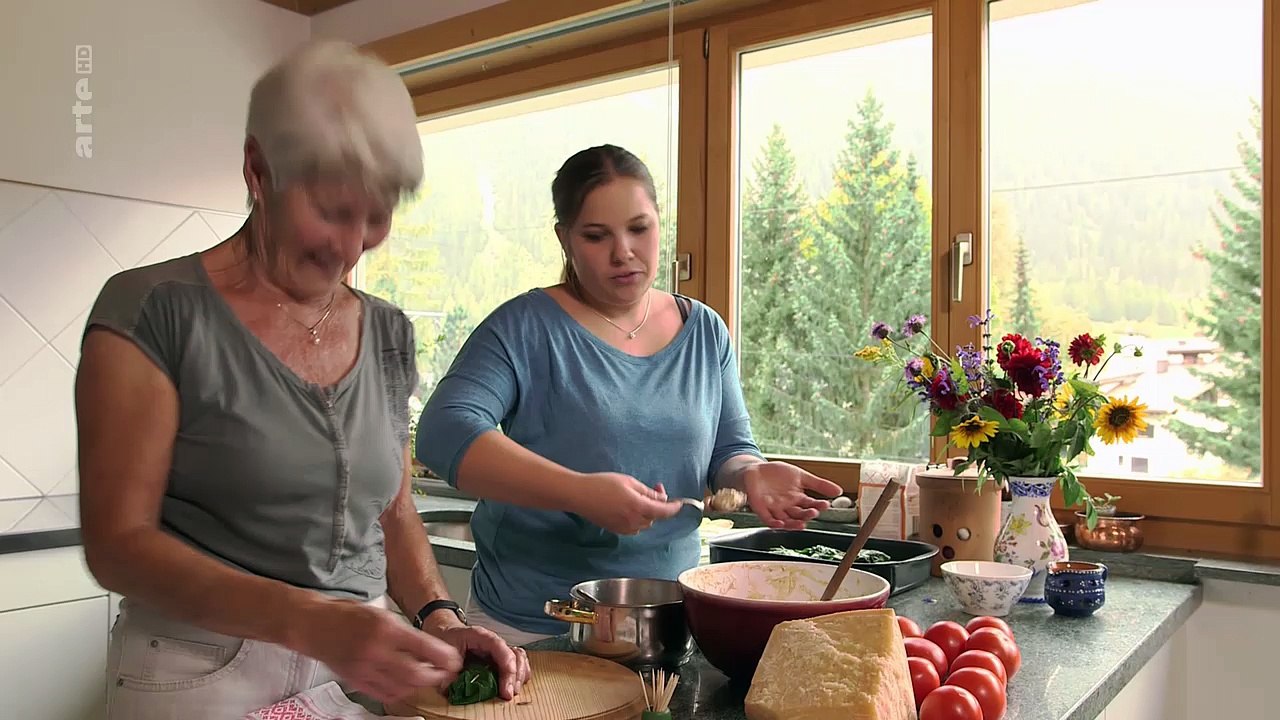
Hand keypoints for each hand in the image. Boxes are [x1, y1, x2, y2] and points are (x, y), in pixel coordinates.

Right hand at [292, 600, 462, 703]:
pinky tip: (406, 686)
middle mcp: (376, 650)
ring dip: (419, 686)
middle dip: (436, 676)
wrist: (312, 624)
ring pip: (401, 688)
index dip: (444, 657)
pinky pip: (383, 694)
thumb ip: (402, 630)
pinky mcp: (355, 680)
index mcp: (385, 628)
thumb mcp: (380, 612)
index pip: (423, 647)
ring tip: (427, 679)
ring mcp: (364, 668)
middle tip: (444, 673)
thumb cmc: (344, 614)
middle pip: (415, 674)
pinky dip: (400, 692)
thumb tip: (427, 646)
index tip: (453, 660)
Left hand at [433, 625, 531, 700]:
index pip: (499, 646)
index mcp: (480, 636)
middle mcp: (494, 642)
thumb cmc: (447, 639)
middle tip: (508, 694)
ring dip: (519, 677)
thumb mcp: (442, 652)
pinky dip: (518, 676)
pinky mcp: (499, 659)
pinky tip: (513, 687)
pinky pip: (516, 665)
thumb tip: (451, 686)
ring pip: (519, 659)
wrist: (447, 631)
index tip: (506, 686)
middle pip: (514, 654)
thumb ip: (447, 669)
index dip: (506, 666)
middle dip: (514, 676)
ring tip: (512, 692)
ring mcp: (498, 650)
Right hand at [576, 472, 682, 533]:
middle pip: (655, 517)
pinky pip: (634, 526)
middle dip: (658, 504)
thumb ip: (648, 492)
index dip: (674, 508)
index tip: (680, 503)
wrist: (579, 495)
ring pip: (645, 522)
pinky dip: (637, 517)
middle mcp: (633, 521)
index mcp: (638, 507)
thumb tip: (662, 499)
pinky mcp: (616, 530)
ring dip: (648, 511)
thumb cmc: (602, 484)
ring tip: (640, 496)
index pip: (664, 512)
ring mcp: (624, 528)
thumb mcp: (629, 482)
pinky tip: (629, 506)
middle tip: (655, 488)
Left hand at [740, 461, 842, 528]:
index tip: (827, 504)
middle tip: (814, 512)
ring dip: (794, 524)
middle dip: (808, 515)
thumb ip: (819, 484)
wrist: (755, 470)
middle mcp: (788, 507)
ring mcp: (775, 509)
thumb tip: (839, 491)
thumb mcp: (801, 476)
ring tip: (802, 523)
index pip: (811, 505)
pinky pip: (768, 519)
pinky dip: (774, 523)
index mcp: (798, 499)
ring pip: (786, 521)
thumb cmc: (778, 474)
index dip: (818, 506)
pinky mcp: (762, 509)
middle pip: (800, 514)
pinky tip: (780, 524)